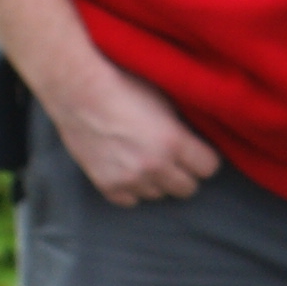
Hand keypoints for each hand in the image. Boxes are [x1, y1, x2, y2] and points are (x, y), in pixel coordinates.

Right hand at [57, 66, 226, 204]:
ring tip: (145, 159)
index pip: (209, 169)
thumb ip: (182, 126)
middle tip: (173, 159)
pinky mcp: (108, 186)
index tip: (197, 152)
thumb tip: (196, 140)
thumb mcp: (163, 99)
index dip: (204, 158)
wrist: (77, 91)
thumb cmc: (121, 85)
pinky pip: (131, 200)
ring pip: (159, 195)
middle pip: (188, 189)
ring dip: (157, 180)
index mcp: (173, 142)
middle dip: (185, 174)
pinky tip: (127, 168)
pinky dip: (131, 188)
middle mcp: (155, 166)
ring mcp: (130, 180)